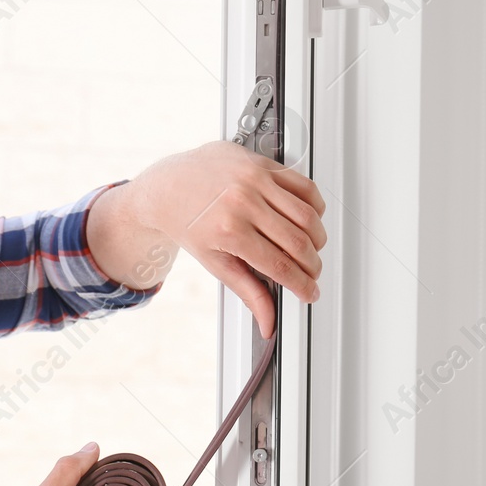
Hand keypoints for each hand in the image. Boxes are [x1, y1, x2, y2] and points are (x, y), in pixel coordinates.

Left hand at [131, 140, 326, 338]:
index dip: (302, 285)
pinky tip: (309, 219)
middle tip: (311, 273)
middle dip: (312, 265)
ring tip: (311, 249)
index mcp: (229, 231)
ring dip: (318, 238)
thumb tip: (267, 322)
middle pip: (299, 242)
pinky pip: (304, 185)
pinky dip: (314, 206)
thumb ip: (247, 292)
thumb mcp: (214, 263)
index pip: (280, 266)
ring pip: (307, 215)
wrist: (167, 187)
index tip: (310, 292)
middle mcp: (243, 202)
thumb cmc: (187, 223)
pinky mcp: (261, 163)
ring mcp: (254, 179)